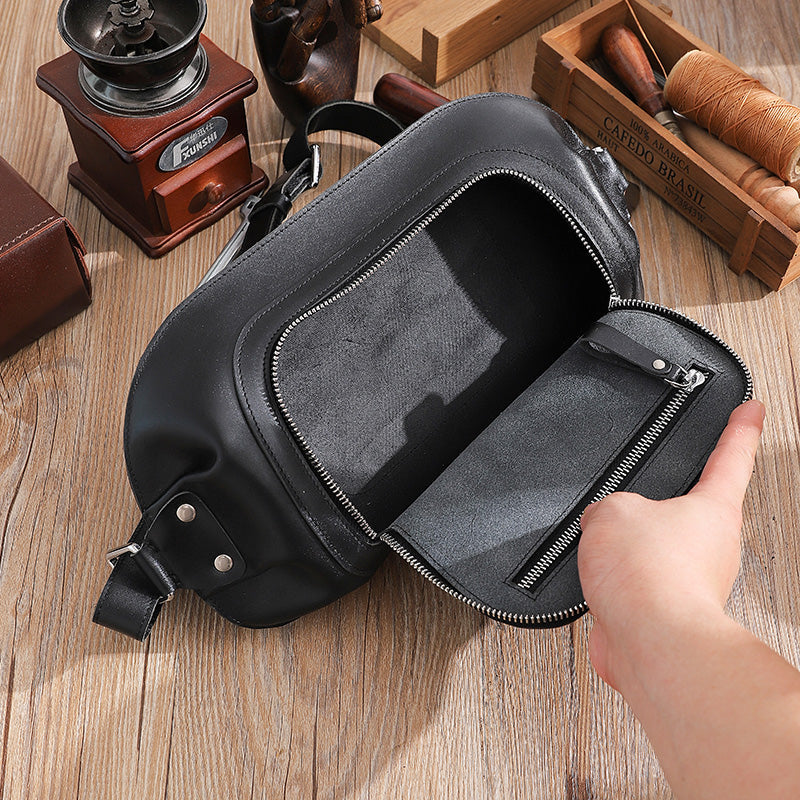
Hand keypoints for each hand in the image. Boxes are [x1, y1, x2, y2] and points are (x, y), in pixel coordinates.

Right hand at [577, 399, 764, 687]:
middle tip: (649, 491)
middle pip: (696, 510)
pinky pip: (639, 585)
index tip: (751, 409)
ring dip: (635, 547)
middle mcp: (712, 546)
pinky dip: (618, 581)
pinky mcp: (667, 612)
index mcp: (713, 508)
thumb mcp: (614, 511)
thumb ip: (609, 505)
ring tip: (609, 544)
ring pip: (663, 550)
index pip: (732, 456)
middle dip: (666, 501)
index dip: (741, 428)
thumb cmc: (650, 580)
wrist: (650, 643)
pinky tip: (603, 581)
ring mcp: (692, 581)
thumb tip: (602, 524)